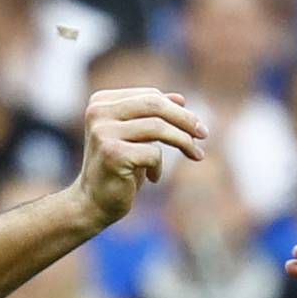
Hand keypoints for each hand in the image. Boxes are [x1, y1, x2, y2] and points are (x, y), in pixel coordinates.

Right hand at [74, 87, 207, 225]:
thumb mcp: (136, 137)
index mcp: (102, 102)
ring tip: (195, 155)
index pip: (150, 95)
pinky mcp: (112, 153)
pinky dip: (159, 167)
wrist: (92, 202)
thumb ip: (153, 117)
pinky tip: (152, 178)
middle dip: (185, 119)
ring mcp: (103, 132)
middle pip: (155, 104)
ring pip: (158, 127)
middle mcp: (99, 112)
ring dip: (183, 142)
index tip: (196, 126)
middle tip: (204, 134)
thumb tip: (180, 98)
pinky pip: (153, 153)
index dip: (177, 109)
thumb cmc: (118, 168)